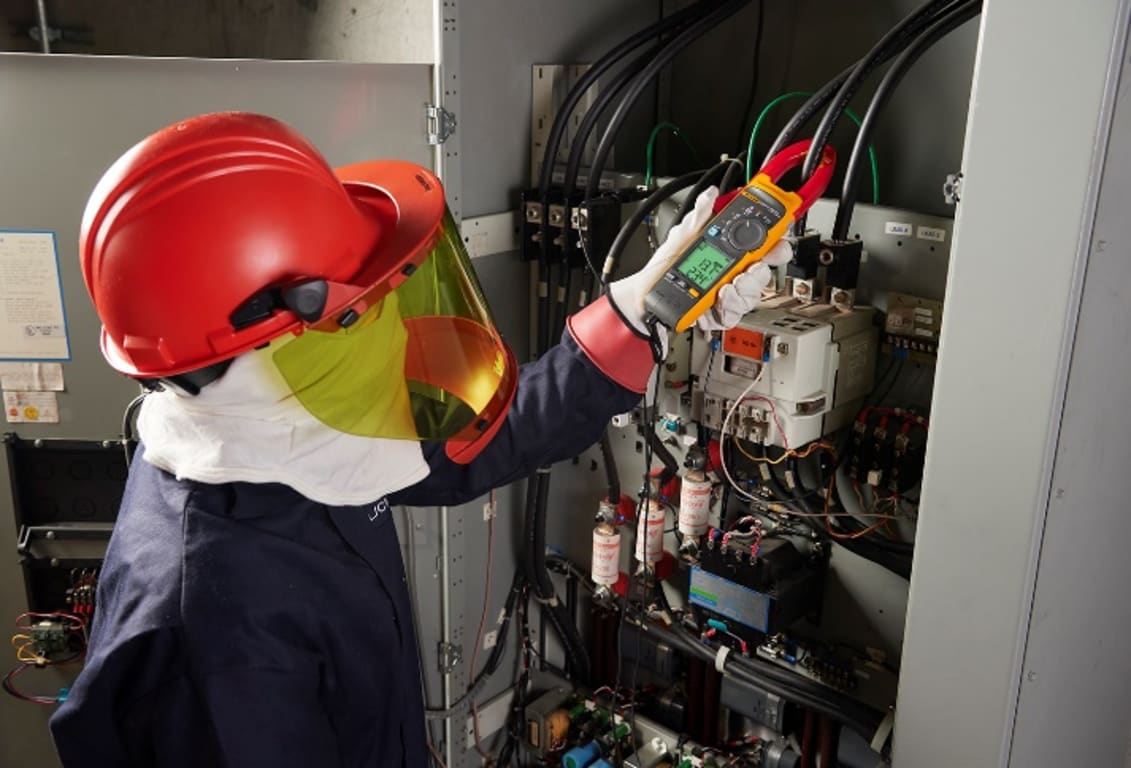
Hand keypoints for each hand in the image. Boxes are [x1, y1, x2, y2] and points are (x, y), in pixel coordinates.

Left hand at [607, 186, 791, 336]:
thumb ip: (698, 217)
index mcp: (726, 251)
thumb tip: (711, 195)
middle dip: (758, 272)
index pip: (761, 245)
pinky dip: (727, 309)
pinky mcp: (718, 314)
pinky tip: (717, 301)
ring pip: (751, 296)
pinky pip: (734, 315)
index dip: (775, 242)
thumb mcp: (679, 238)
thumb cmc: (660, 269)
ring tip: (726, 287)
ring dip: (741, 291)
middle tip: (749, 270)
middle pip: (762, 273)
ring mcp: (726, 294)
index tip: (777, 240)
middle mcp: (730, 273)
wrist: (643, 300)